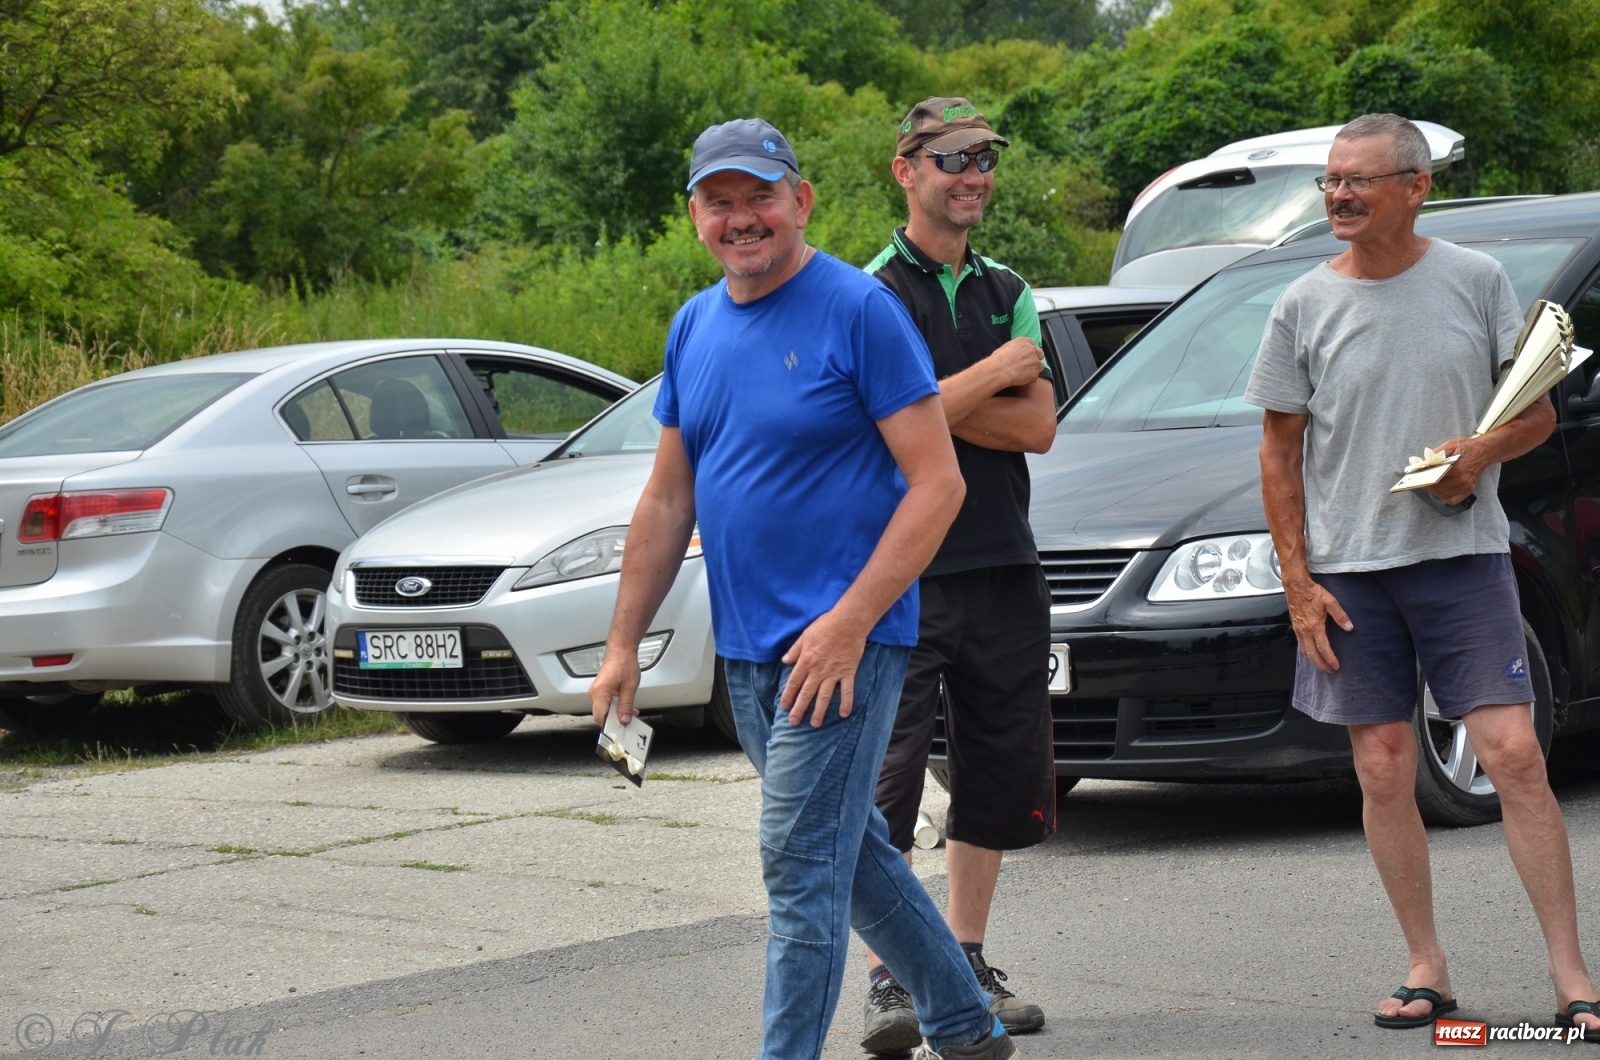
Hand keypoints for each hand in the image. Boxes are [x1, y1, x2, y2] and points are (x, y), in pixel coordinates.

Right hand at [589, 646, 641, 724]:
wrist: (621, 649)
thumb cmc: (624, 663)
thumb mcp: (630, 687)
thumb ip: (626, 705)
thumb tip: (624, 720)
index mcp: (600, 693)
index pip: (600, 718)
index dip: (610, 726)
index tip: (620, 732)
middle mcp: (595, 693)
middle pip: (602, 715)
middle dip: (616, 720)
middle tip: (629, 723)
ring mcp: (596, 691)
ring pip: (605, 710)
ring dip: (617, 713)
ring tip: (631, 713)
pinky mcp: (600, 690)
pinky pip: (606, 703)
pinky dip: (615, 707)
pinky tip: (626, 707)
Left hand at [779, 609, 869, 727]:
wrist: (849, 621)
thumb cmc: (825, 625)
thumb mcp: (805, 635)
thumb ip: (795, 650)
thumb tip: (785, 661)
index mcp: (806, 661)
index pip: (794, 682)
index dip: (788, 696)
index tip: (785, 706)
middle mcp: (818, 670)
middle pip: (806, 693)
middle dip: (799, 709)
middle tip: (794, 722)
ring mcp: (834, 673)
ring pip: (825, 697)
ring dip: (819, 711)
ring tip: (815, 724)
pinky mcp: (848, 672)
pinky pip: (847, 691)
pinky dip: (846, 703)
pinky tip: (844, 714)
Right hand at [987, 337, 1045, 389]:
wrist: (999, 370)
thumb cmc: (998, 358)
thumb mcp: (1006, 347)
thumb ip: (1015, 348)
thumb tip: (1015, 352)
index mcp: (1025, 341)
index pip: (1032, 343)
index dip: (1029, 350)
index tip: (1025, 355)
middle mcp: (1033, 350)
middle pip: (1040, 353)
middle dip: (1036, 358)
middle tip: (1029, 364)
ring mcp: (1035, 362)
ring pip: (1040, 366)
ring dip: (1034, 369)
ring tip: (1024, 373)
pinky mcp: (1035, 374)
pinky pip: (1034, 377)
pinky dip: (1029, 378)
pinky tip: (1021, 379)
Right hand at [1284, 576, 1351, 672]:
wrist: (1295, 585)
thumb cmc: (1312, 592)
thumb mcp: (1330, 602)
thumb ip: (1340, 616)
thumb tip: (1349, 627)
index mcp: (1314, 626)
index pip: (1323, 647)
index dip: (1330, 658)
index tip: (1336, 666)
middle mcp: (1304, 630)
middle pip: (1311, 653)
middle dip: (1320, 664)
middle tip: (1328, 670)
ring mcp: (1298, 628)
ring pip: (1304, 649)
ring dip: (1312, 659)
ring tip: (1319, 664)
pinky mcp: (1294, 625)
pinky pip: (1300, 642)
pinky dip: (1305, 650)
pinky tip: (1309, 650)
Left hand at [1424, 436, 1490, 505]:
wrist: (1485, 451)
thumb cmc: (1466, 447)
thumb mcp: (1450, 445)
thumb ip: (1435, 454)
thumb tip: (1423, 463)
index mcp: (1457, 469)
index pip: (1435, 479)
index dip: (1423, 480)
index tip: (1415, 479)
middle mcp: (1462, 480)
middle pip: (1438, 489)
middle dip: (1427, 486)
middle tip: (1420, 482)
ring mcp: (1467, 487)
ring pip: (1443, 495)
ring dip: (1434, 491)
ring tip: (1428, 485)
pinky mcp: (1469, 491)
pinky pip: (1453, 500)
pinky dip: (1444, 497)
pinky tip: (1440, 490)